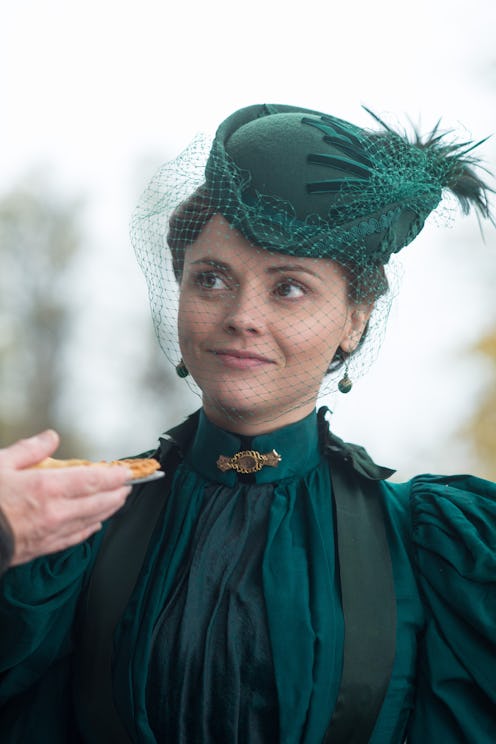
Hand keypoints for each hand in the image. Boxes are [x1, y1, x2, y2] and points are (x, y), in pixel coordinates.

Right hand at [0, 430, 132, 565]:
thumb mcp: (0, 463)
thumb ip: (29, 450)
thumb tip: (51, 438)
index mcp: (46, 487)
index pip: (92, 480)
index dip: (114, 476)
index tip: (127, 472)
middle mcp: (54, 512)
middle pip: (97, 502)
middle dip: (117, 493)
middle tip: (129, 486)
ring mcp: (50, 532)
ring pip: (90, 520)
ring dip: (108, 510)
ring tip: (118, 501)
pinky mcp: (41, 548)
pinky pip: (73, 539)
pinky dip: (88, 530)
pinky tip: (95, 525)